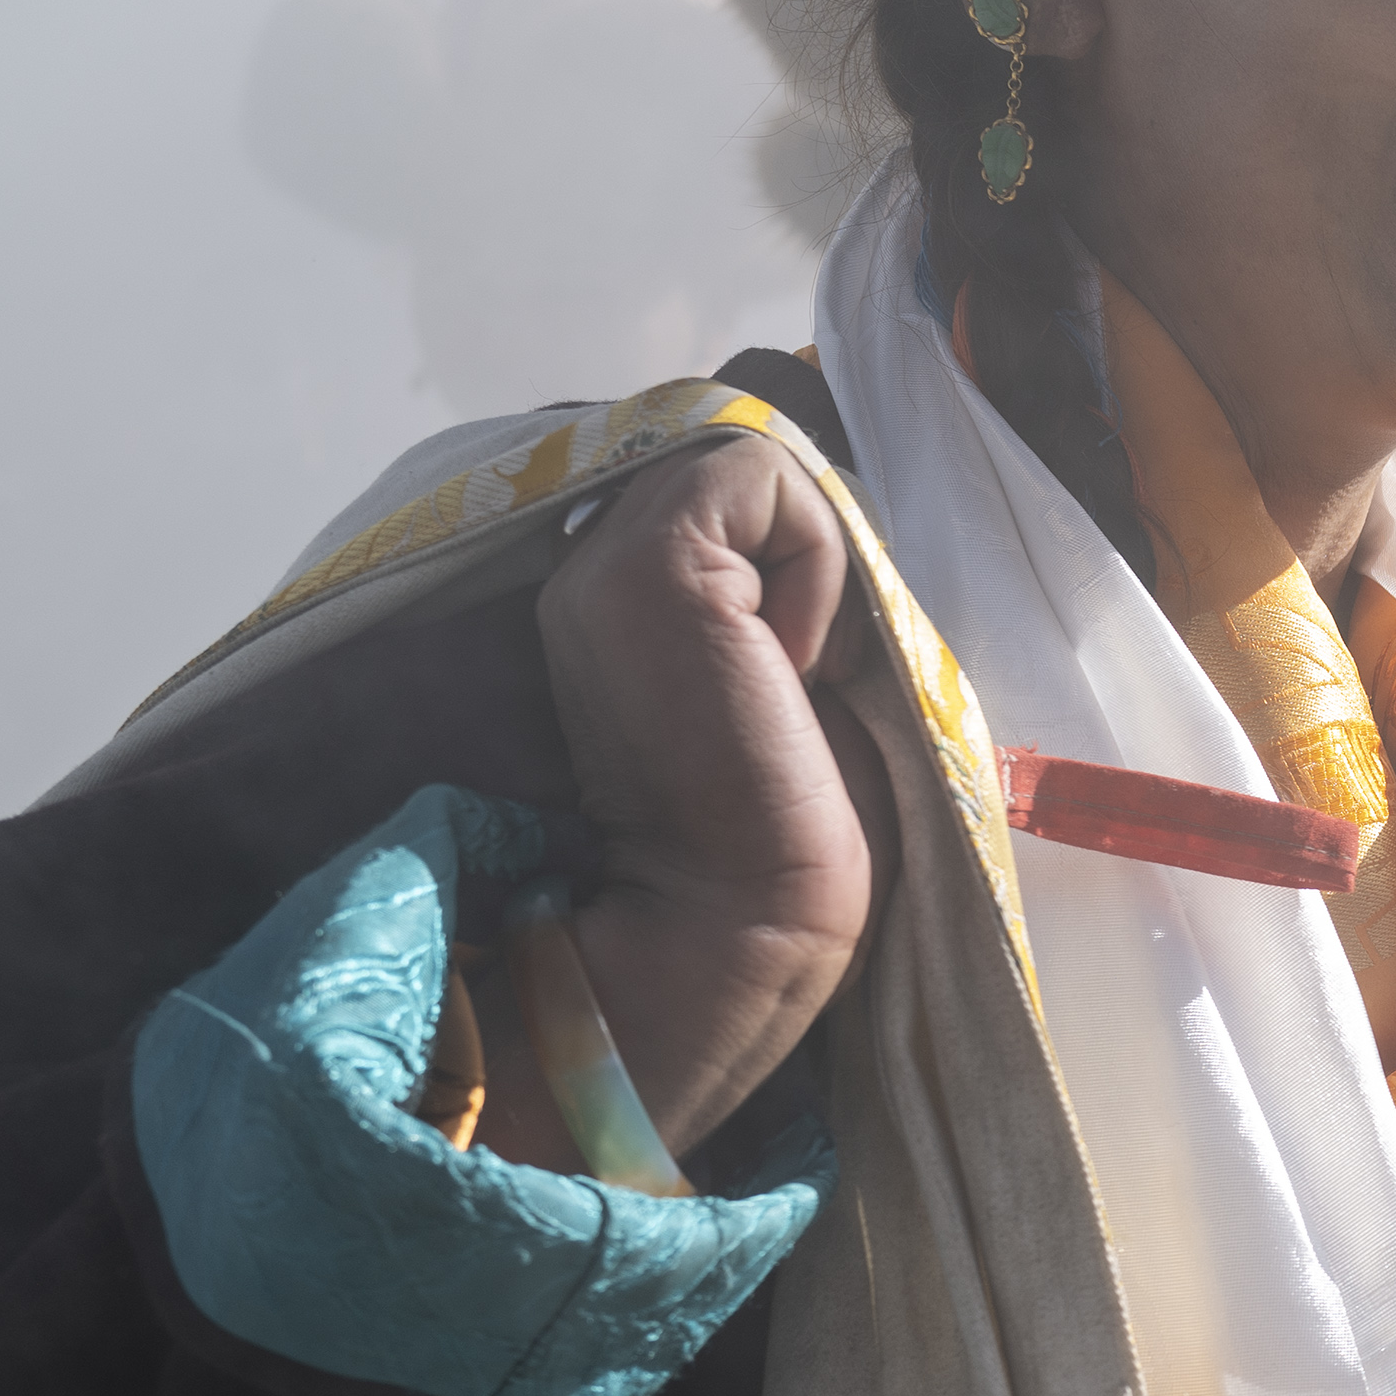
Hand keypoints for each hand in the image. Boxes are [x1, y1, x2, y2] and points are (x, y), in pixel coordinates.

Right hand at [518, 438, 881, 1157]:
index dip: (773, 549)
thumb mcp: (772, 689)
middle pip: (722, 474)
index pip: (694, 493)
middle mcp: (582, 574)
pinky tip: (787, 663)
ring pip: (743, 467)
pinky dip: (814, 553)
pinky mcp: (649, 565)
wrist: (740, 927)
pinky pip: (762, 475)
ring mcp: (601, 565)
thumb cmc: (772, 837)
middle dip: (793, 551)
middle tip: (792, 670)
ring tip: (782, 675)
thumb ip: (756, 602)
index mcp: (601, 609)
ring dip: (805, 562)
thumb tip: (812, 526)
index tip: (789, 663)